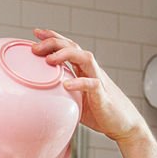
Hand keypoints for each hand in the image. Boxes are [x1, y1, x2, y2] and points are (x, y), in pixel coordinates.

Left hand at [30, 28, 147, 142]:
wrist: (122, 124)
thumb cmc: (98, 112)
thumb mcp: (75, 100)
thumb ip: (61, 94)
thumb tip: (39, 99)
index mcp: (83, 70)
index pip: (68, 47)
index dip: (53, 38)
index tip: (36, 32)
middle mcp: (91, 70)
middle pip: (73, 47)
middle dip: (54, 43)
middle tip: (34, 46)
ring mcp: (98, 80)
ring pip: (84, 58)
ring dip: (66, 55)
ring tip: (49, 59)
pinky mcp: (102, 96)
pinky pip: (92, 84)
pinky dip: (79, 82)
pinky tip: (66, 84)